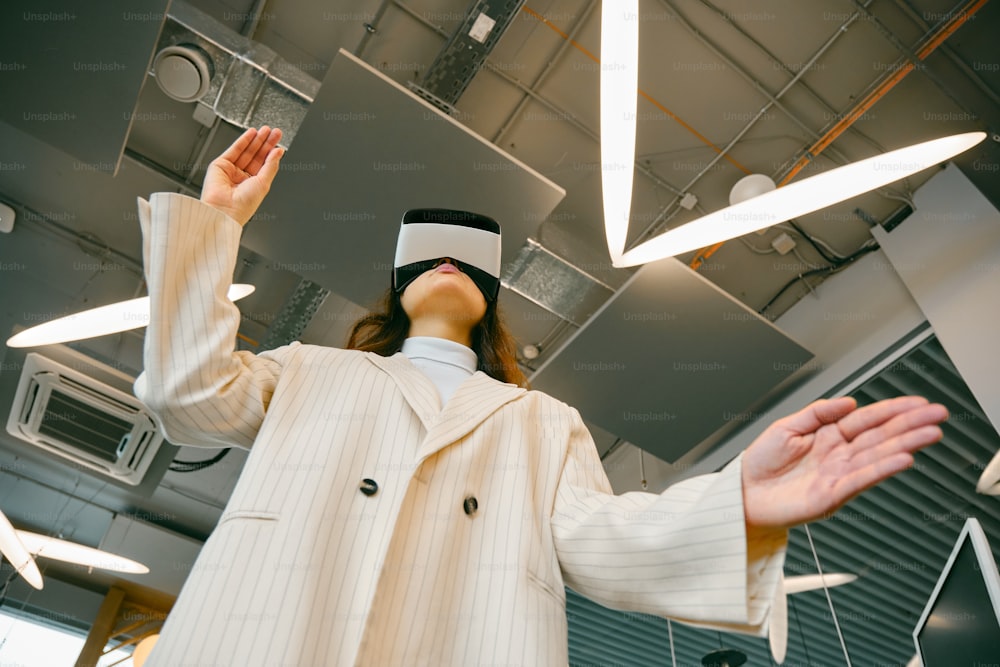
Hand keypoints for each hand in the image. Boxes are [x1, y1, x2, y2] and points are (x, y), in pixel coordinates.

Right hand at [201, 126, 283, 225]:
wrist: (225, 210)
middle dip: (265, 143)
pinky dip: (243, 140)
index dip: (271, 152)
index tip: (278, 142)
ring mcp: (231, 170)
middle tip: (274, 132)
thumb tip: (278, 152)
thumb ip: (271, 165)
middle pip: (256, 155)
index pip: (264, 164)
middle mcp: (242, 177)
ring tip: (266, 130)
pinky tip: (252, 133)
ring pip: (246, 151)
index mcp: (254, 184)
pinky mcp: (220, 165)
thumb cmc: (243, 205)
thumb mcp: (264, 183)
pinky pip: (234, 149)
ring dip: (256, 140)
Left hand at [741, 396, 947, 530]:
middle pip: (880, 436)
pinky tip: (903, 459)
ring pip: (878, 456)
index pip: (867, 419)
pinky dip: (883, 469)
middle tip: (938, 414)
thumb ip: (818, 412)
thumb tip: (849, 402)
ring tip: (930, 433)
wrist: (743, 493)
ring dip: (906, 445)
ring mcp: (839, 475)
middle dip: (910, 424)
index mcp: (829, 436)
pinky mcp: (833, 494)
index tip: (917, 402)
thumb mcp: (786, 426)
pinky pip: (862, 479)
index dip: (892, 410)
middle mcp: (839, 455)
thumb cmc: (760, 463)